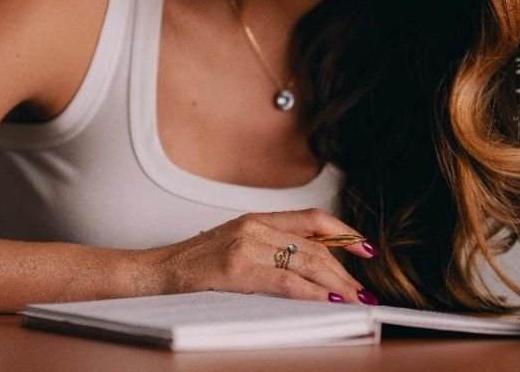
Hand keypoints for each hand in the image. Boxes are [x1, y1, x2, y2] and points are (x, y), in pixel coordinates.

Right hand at [139, 208, 378, 304]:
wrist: (154, 271)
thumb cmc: (192, 266)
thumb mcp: (233, 247)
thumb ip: (267, 250)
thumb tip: (309, 269)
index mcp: (255, 219)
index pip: (311, 218)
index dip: (343, 233)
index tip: (365, 249)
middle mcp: (254, 227)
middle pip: (314, 244)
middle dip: (344, 270)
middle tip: (363, 291)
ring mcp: (245, 246)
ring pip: (306, 262)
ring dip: (336, 283)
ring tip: (354, 300)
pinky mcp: (236, 269)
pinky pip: (285, 281)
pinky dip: (311, 292)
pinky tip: (326, 301)